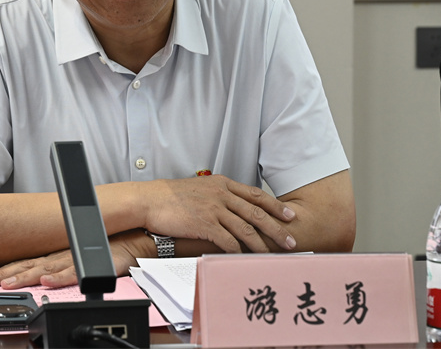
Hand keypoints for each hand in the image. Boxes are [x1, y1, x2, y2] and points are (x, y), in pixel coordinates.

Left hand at [0, 230, 151, 289]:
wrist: (136, 241)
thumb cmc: (108, 249)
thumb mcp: (78, 260)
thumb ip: (59, 269)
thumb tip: (39, 279)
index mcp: (57, 256)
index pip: (26, 263)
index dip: (6, 271)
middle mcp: (63, 256)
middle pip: (30, 265)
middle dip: (8, 274)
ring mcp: (77, 259)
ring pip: (47, 268)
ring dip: (26, 276)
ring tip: (9, 283)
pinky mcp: (94, 263)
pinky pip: (74, 272)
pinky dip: (59, 277)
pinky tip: (46, 282)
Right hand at [144, 175, 296, 253]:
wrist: (150, 200)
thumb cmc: (171, 196)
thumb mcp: (200, 187)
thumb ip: (218, 194)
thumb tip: (232, 206)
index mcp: (222, 184)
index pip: (255, 195)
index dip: (275, 206)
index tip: (290, 215)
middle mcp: (221, 194)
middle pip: (256, 212)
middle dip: (276, 228)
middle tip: (291, 240)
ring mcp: (213, 209)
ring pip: (245, 228)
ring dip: (262, 244)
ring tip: (272, 255)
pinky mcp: (204, 224)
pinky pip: (228, 240)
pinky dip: (238, 251)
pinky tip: (245, 258)